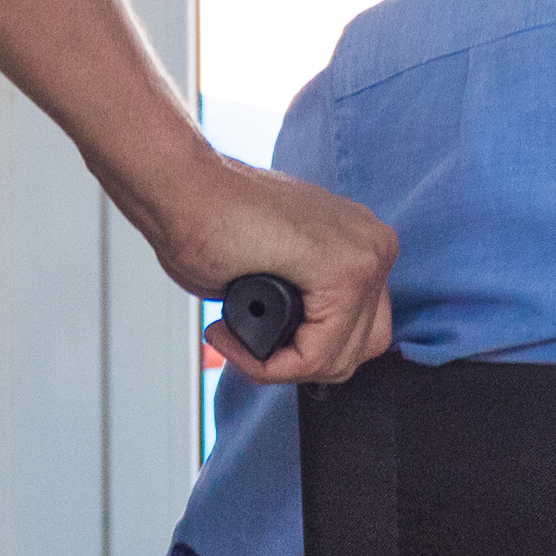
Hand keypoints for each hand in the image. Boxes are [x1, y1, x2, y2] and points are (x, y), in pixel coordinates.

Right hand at [145, 157, 395, 382]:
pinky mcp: (343, 270)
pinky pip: (315, 354)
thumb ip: (307, 302)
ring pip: (338, 359)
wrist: (182, 188)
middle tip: (246, 348)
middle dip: (297, 364)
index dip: (302, 355)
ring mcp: (365, 256)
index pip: (360, 333)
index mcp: (362, 243)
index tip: (253, 342)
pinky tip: (232, 338)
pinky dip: (270, 364)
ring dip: (279, 367)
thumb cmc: (211, 222)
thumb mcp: (277, 273)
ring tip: (233, 341)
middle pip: (358, 349)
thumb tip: (308, 343)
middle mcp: (373, 246)